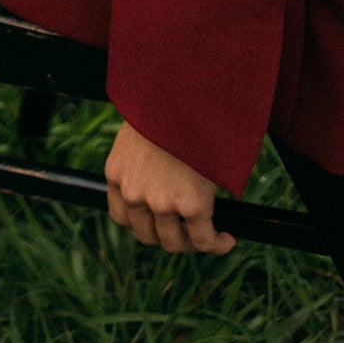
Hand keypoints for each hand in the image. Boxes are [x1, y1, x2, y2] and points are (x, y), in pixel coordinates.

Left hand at [104, 121, 234, 254]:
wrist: (184, 98)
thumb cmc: (167, 109)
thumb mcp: (140, 134)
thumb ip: (142, 161)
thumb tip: (162, 175)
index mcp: (116, 175)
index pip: (122, 218)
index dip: (144, 224)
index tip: (161, 222)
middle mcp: (133, 194)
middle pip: (147, 236)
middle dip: (169, 236)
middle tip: (189, 229)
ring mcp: (160, 203)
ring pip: (175, 243)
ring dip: (193, 243)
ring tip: (210, 234)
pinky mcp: (190, 206)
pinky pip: (203, 240)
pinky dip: (216, 244)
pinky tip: (226, 238)